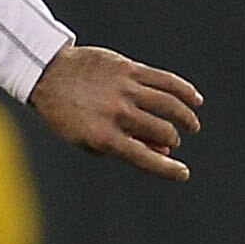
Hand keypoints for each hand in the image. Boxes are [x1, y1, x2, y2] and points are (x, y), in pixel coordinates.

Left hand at [30, 42, 201, 181]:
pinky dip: (184, 90)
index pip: (144, 158)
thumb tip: (164, 152)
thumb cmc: (69, 114)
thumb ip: (125, 147)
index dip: (168, 169)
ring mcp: (124, 89)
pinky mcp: (129, 69)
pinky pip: (164, 80)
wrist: (49, 74)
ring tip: (192, 124)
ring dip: (185, 117)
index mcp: (104, 137)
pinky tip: (195, 100)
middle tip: (174, 140)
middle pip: (161, 131)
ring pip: (168, 104)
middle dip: (172, 139)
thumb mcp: (88, 139)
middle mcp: (117, 113)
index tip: (183, 174)